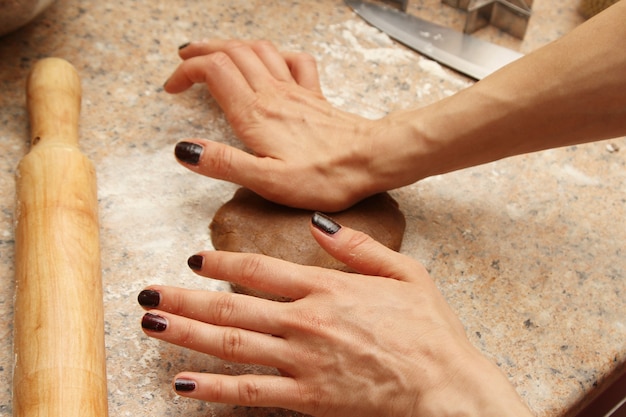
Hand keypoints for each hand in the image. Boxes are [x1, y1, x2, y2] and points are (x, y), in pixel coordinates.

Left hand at [139, 213, 532, 416]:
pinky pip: (250, 392)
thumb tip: (317, 224)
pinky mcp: (307, 398)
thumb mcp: (405, 272)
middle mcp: (305, 321)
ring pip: (231, 345)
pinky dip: (214, 389)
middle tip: (147, 293)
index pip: (258, 270)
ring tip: (151, 325)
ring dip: (186, 334)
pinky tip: (183, 384)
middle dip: (184, 298)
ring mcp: (302, 361)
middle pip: (231, 306)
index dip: (221, 264)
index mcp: (326, 288)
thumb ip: (357, 246)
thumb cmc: (429, 329)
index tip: (195, 260)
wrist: (444, 385)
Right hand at [163, 40, 419, 211]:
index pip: (213, 71)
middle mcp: (273, 94)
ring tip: (215, 53)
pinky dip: (274, 55)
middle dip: (202, 51)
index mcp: (255, 113)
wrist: (372, 161)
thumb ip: (224, 163)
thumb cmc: (325, 176)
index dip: (186, 72)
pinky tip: (269, 63)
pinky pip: (293, 61)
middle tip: (184, 61)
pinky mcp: (314, 96)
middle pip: (231, 52)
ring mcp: (295, 91)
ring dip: (231, 46)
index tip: (172, 87)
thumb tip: (185, 150)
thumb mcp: (267, 181)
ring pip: (258, 50)